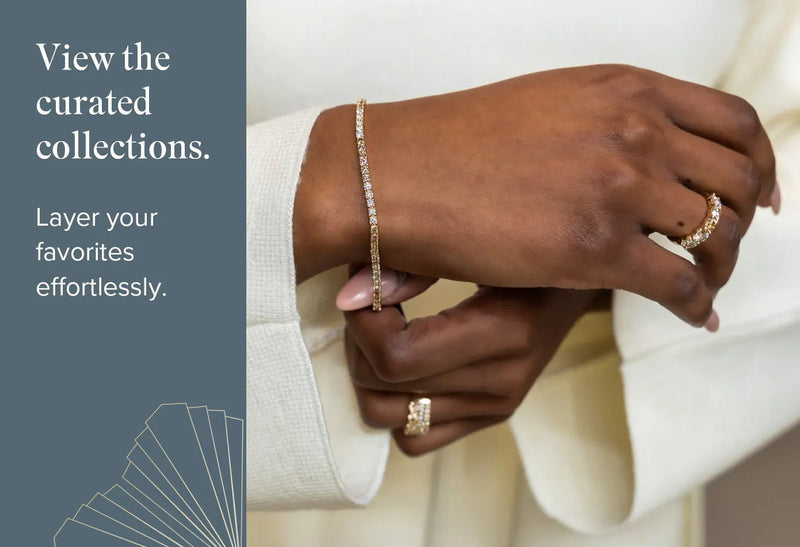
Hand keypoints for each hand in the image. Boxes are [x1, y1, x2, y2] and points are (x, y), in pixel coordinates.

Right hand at [296, 64, 778, 327]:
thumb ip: (605, 122)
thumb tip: (638, 154)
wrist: (394, 174)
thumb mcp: (548, 106)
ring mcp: (618, 185)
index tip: (759, 194)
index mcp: (623, 88)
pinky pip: (679, 283)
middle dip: (742, 220)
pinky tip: (692, 316)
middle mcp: (632, 128)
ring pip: (715, 233)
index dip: (758, 163)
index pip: (732, 122)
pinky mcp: (595, 247)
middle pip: (735, 178)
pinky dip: (696, 305)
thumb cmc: (454, 144)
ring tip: (703, 286)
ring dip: (720, 266)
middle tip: (728, 246)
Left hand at [338, 266, 603, 454]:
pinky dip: (396, 407)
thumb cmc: (527, 244)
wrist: (583, 272)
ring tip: (383, 332)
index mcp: (506, 331)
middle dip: (359, 344)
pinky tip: (406, 363)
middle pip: (384, 390)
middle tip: (370, 303)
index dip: (362, 323)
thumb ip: (413, 263)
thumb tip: (349, 295)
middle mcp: (504, 380)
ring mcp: (499, 404)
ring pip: (390, 420)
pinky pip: (415, 440)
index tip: (366, 286)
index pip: (397, 357)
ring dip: (370, 376)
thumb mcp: (478, 240)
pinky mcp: (493, 415)